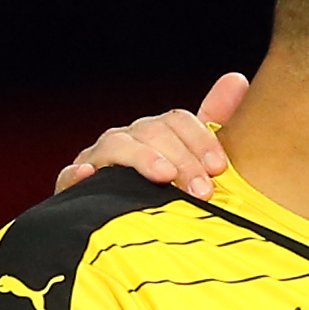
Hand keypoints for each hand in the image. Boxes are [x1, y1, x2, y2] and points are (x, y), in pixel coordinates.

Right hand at [54, 72, 248, 198]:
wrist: (123, 230)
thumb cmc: (167, 192)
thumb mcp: (193, 158)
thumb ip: (215, 122)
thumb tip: (238, 79)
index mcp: (157, 134)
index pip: (179, 121)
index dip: (201, 139)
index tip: (220, 167)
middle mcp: (128, 140)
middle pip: (152, 132)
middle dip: (182, 159)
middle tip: (204, 190)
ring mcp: (99, 161)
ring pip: (117, 146)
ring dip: (142, 159)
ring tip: (164, 176)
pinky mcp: (74, 187)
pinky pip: (70, 176)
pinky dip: (78, 174)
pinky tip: (89, 176)